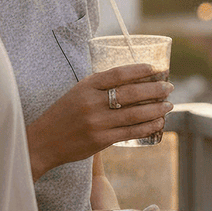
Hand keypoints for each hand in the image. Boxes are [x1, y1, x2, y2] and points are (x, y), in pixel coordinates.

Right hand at [26, 65, 173, 178]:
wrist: (42, 142)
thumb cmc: (63, 115)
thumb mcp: (77, 93)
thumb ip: (99, 87)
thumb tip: (132, 80)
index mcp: (85, 86)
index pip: (117, 74)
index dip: (138, 70)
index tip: (154, 68)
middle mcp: (91, 103)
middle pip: (131, 93)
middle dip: (154, 89)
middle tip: (169, 88)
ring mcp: (97, 123)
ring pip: (134, 114)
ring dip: (156, 109)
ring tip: (168, 105)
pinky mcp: (101, 140)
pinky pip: (131, 132)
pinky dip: (148, 126)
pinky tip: (158, 122)